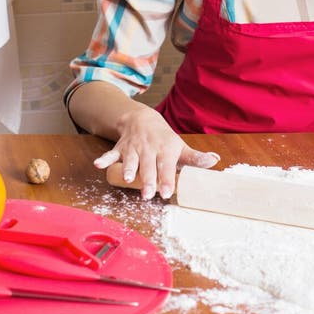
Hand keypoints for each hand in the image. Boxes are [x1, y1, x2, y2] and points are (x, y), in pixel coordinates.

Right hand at [93, 102, 218, 199]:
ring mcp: (133, 148)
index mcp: (166, 150)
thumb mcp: (179, 146)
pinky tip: (99, 165)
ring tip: (128, 178)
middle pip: (149, 166)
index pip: (167, 167)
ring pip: (131, 159)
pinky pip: (111, 153)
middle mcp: (149, 149)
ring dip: (129, 168)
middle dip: (148, 179)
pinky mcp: (120, 148)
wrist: (141, 118)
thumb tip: (215, 162)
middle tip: (148, 195)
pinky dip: (105, 159)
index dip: (167, 179)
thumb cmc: (163, 138)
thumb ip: (195, 158)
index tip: (167, 192)